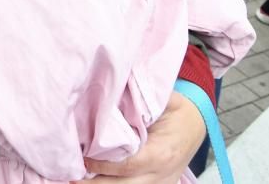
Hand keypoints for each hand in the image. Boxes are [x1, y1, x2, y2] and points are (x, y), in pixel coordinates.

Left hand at [83, 91, 204, 182]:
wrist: (197, 123)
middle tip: (71, 179)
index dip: (102, 166)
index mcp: (161, 153)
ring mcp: (162, 183)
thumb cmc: (176, 109)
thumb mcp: (162, 101)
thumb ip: (138, 101)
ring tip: (78, 183)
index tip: (82, 159)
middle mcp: (162, 174)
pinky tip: (97, 181)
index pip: (126, 166)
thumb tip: (111, 93)